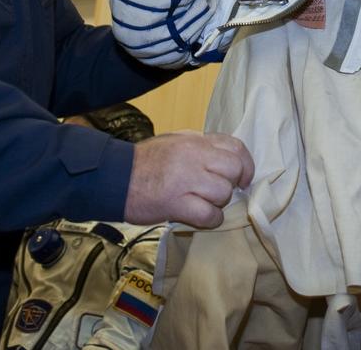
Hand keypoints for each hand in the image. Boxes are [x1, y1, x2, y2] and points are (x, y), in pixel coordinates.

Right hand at [124, 131, 254, 227]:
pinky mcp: (176, 203)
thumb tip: (224, 157)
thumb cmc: (145, 162)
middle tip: (222, 192)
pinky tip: (203, 218)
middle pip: (234, 169)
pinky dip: (211, 220)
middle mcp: (194, 156)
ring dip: (219, 203)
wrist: (114, 177)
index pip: (235, 147)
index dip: (245, 164)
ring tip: (205, 203)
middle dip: (234, 183)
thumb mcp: (176, 142)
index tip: (243, 177)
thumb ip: (201, 147)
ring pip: (223, 192)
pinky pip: (208, 214)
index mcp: (195, 140)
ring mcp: (186, 179)